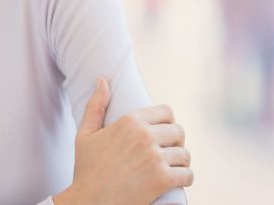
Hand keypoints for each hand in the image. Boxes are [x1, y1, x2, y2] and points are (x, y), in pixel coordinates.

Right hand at [54, 78, 193, 204]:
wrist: (89, 201)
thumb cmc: (86, 169)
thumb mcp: (85, 134)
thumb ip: (95, 106)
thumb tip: (102, 80)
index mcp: (129, 121)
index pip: (166, 111)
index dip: (168, 121)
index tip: (164, 132)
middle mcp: (145, 136)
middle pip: (179, 131)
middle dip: (176, 141)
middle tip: (169, 150)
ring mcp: (155, 158)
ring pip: (185, 154)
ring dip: (181, 161)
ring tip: (174, 166)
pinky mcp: (162, 180)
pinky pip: (187, 174)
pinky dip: (185, 178)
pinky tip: (178, 180)